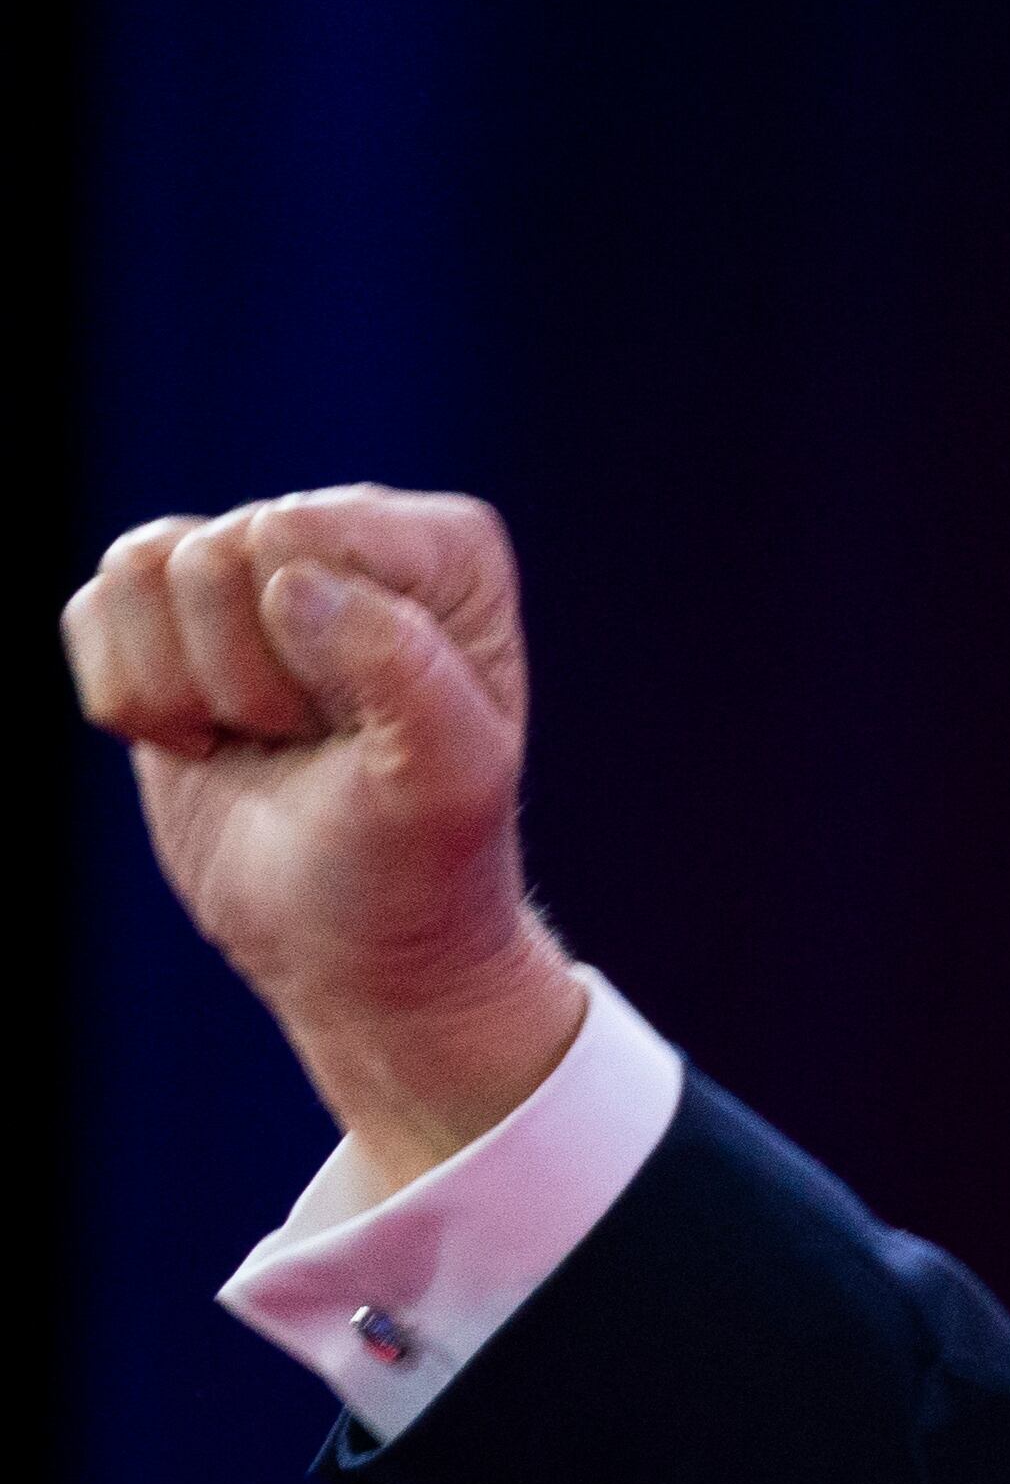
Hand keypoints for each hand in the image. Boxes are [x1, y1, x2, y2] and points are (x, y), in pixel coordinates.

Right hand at [61, 486, 584, 1194]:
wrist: (353, 949)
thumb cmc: (416, 867)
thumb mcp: (446, 781)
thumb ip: (401, 668)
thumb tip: (288, 579)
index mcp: (445, 552)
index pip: (296, 534)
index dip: (307, 650)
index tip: (361, 728)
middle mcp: (349, 538)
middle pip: (211, 552)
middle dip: (243, 677)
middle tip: (310, 745)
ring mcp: (253, 571)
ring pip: (137, 570)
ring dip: (185, 689)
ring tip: (264, 741)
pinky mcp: (170, 619)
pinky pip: (89, 610)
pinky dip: (131, 700)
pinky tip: (204, 743)